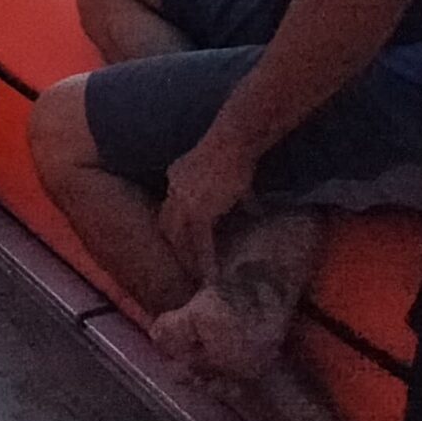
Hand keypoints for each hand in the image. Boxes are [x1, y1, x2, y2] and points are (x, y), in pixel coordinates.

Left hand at [158, 134, 256, 279]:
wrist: (233, 142)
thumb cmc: (235, 153)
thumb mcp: (230, 176)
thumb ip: (237, 195)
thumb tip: (254, 209)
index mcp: (176, 177)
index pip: (170, 209)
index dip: (176, 226)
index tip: (182, 241)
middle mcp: (173, 190)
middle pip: (167, 226)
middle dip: (175, 247)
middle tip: (186, 267)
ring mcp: (183, 203)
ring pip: (179, 239)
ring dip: (187, 259)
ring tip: (196, 278)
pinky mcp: (198, 213)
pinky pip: (199, 243)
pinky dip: (204, 260)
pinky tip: (210, 275)